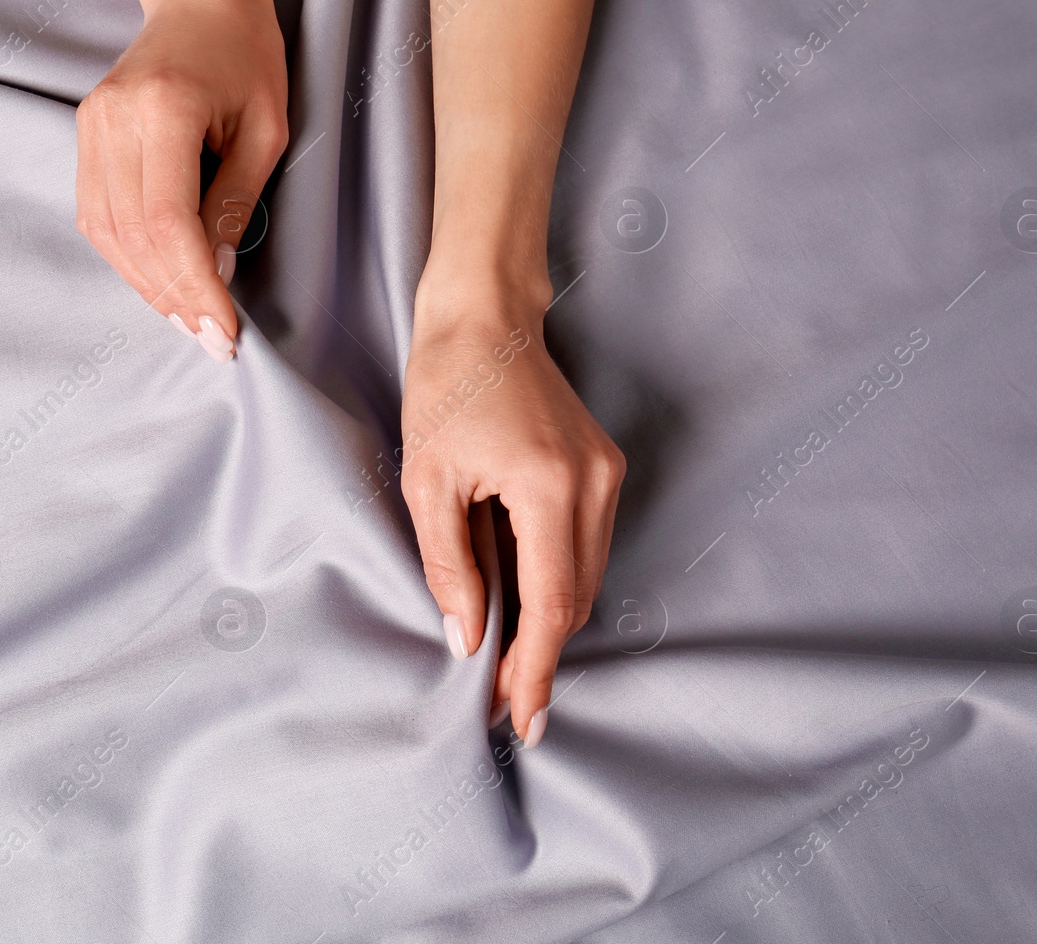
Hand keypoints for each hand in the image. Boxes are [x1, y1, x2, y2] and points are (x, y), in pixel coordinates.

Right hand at [75, 0, 286, 362]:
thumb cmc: (247, 55)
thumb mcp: (266, 129)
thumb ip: (237, 203)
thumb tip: (216, 274)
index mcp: (162, 110)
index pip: (168, 224)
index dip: (194, 287)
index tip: (223, 332)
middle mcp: (112, 119)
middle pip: (132, 237)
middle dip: (173, 298)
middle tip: (211, 340)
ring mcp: (90, 125)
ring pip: (106, 234)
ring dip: (147, 285)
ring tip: (191, 319)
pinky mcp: (85, 134)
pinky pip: (97, 215)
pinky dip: (129, 257)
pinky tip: (164, 281)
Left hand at [401, 283, 624, 747]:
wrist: (484, 317)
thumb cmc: (445, 386)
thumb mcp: (428, 481)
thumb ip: (449, 565)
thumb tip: (468, 638)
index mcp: (549, 486)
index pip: (551, 603)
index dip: (533, 668)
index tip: (519, 719)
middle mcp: (595, 484)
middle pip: (576, 600)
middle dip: (538, 656)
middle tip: (499, 702)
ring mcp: (609, 474)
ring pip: (587, 578)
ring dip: (549, 623)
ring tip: (505, 664)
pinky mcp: (606, 468)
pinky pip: (586, 547)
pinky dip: (557, 584)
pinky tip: (522, 605)